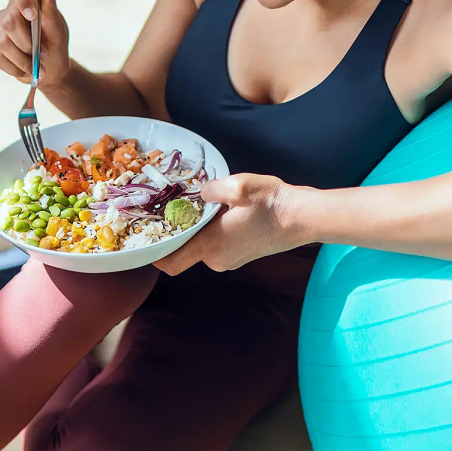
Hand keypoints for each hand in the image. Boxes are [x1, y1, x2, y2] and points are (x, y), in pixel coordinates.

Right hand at [0, 0, 70, 89]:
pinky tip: (26, 71)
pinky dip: (15, 68)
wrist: (51, 68)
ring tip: (38, 68)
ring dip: (23, 59)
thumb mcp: (57, 26)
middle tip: (44, 53)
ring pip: (3, 41)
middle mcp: (9, 9)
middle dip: (27, 41)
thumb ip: (51, 5)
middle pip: (9, 20)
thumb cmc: (55, 42)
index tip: (32, 15)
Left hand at [153, 174, 307, 276]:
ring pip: (202, 245)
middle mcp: (218, 259)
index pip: (170, 263)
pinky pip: (217, 244)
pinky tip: (222, 211)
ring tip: (203, 204)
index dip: (154, 253)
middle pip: (185, 250)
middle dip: (179, 231)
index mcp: (211, 247)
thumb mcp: (238, 187)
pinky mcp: (242, 254)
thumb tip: (198, 193)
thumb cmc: (272, 203)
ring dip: (198, 228)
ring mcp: (231, 260)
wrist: (304, 217)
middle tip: (175, 206)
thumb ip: (209, 190)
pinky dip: (213, 230)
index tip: (147, 235)